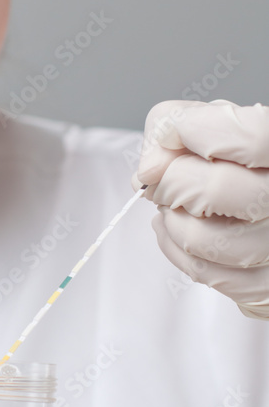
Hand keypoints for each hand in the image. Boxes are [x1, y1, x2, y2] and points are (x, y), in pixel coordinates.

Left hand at [130, 99, 268, 319]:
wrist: (265, 205)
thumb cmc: (240, 158)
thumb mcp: (217, 121)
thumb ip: (175, 122)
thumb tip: (149, 168)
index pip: (247, 137)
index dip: (193, 131)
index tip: (170, 134)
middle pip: (215, 190)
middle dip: (170, 182)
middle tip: (161, 180)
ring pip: (202, 238)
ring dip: (170, 218)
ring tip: (172, 204)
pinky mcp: (264, 286)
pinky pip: (203, 273)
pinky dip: (173, 246)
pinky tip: (176, 227)